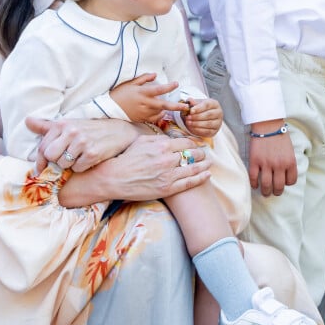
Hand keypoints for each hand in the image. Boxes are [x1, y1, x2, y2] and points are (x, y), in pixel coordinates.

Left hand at [25, 115, 138, 173]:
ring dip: (69, 165)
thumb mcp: (67, 124)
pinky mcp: (92, 153)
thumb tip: (26, 120)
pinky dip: (81, 167)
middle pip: (51, 157)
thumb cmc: (88, 129)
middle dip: (56, 161)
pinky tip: (87, 159)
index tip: (40, 169)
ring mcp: (82, 142)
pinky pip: (77, 168)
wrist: (117, 132)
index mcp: (62, 124)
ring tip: (77, 156)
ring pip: (63, 164)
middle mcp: (71, 131)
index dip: (40, 161)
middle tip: (65, 158)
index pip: (43, 147)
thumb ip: (46, 126)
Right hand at [59, 133, 212, 206]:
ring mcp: (169, 174)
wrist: (115, 178)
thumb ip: (158, 138)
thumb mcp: (141, 141)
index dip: (194, 144)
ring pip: (194, 168)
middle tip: (205, 154)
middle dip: (201, 154)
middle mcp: (167, 159)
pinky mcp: (168, 188)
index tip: (198, 145)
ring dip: (205, 165)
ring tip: (209, 163)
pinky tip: (207, 175)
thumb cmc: (126, 159)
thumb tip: (169, 136)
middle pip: (193, 154)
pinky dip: (201, 178)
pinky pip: (190, 182)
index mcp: (162, 145)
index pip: (186, 143)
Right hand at [111, 73, 188, 122]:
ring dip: (167, 110)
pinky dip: (159, 115)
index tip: (176, 83)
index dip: (169, 87)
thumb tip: (155, 74)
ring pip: (160, 113)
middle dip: (176, 106)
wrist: (111, 107)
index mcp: (143, 93)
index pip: (159, 90)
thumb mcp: (131, 83)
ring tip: (172, 107)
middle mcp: (145, 104)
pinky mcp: (142, 119)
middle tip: (186, 107)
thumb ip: (144, 78)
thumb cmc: (121, 93)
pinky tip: (160, 111)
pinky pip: (154, 118)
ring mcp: (144, 113)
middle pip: (164, 105)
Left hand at [182, 97, 222, 137]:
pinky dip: (198, 130)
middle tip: (188, 117)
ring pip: (208, 123)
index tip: (191, 111)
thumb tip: (190, 100)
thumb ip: (192, 102)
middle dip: (197, 116)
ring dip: (197, 124)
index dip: (199, 108)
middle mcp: (219, 113)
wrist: (202, 118)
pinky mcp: (215, 130)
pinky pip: (207, 131)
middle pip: (208, 114)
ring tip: (188, 122)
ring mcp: (218, 122)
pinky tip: (192, 127)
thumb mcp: (195, 104)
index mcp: (214, 104)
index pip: (207, 105)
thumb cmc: (199, 109)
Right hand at [249, 128, 296, 195]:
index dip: (287, 184)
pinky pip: (254, 178)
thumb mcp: (290, 150)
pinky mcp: (255, 161)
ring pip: (266, 185)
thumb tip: (285, 175)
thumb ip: (289, 163)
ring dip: (266, 192)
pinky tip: (255, 185)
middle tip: (274, 192)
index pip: (291, 181)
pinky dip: (254, 184)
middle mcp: (279, 165)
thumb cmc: (280, 136)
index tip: (284, 183)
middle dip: (277, 192)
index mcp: (290, 162)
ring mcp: (266, 164)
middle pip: (279, 186)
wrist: (268, 125)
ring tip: (265, 193)